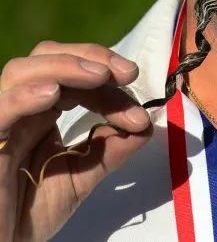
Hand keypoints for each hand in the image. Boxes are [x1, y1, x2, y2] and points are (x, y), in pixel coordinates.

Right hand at [0, 41, 152, 241]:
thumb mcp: (80, 177)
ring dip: (64, 67)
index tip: (139, 102)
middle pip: (49, 57)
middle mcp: (19, 106)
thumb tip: (148, 125)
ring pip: (21, 71)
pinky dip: (24, 96)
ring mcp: (0, 120)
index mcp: (41, 110)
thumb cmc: (26, 213)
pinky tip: (53, 94)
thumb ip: (110, 151)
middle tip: (127, 74)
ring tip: (99, 76)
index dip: (109, 77)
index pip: (76, 74)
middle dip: (91, 58)